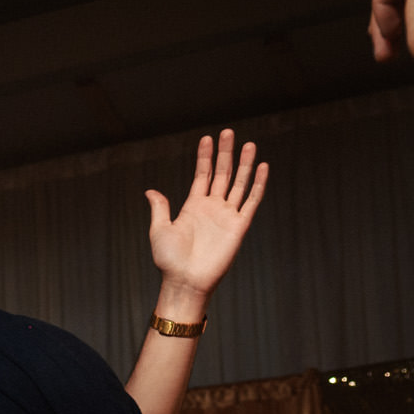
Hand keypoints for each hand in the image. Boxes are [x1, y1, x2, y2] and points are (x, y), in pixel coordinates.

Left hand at [144, 131, 266, 317]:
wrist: (185, 281)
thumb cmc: (169, 260)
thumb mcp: (159, 230)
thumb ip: (159, 208)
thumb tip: (150, 190)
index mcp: (193, 206)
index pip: (202, 174)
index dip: (205, 156)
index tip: (207, 138)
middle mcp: (212, 207)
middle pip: (222, 173)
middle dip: (225, 153)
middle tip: (228, 132)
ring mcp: (227, 215)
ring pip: (239, 183)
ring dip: (244, 164)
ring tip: (248, 144)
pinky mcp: (239, 225)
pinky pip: (252, 201)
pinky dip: (258, 184)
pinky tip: (263, 167)